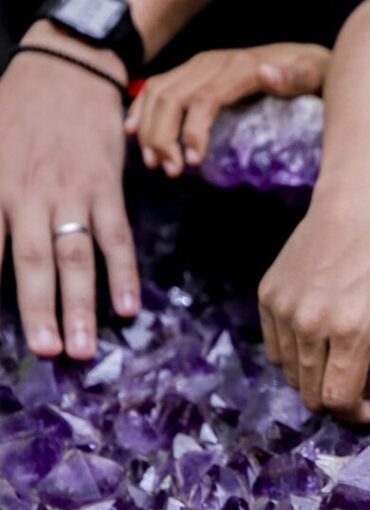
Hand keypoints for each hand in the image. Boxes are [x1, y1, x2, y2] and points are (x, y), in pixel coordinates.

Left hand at [0, 21, 139, 359]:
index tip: (1, 333)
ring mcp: (72, 192)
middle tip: (48, 351)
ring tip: (83, 347)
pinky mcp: (107, 188)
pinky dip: (125, 273)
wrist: (66, 70)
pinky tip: (129, 307)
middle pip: (35, 260)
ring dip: (81, 304)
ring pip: (77, 256)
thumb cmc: (17, 110)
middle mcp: (29, 193)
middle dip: (40, 309)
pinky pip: (118, 237)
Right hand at [125, 43, 330, 176]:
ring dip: (150, 129)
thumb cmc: (308, 75)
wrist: (304, 59)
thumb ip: (292, 78)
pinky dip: (142, 109)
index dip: (193, 132)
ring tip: (155, 163)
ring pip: (158, 92)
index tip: (193, 164)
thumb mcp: (308, 76)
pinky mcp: (192, 70)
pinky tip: (134, 132)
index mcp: (238, 68)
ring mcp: (199, 64)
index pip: (205, 100)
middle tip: (170, 171)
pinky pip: (157, 86)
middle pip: (172, 97)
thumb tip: (268, 73)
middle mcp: (212, 62)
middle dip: (164, 137)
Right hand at [257, 175, 369, 422]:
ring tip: (350, 351)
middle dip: (341, 398)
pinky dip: (299, 354)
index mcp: (350, 329)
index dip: (357, 412)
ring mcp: (283, 309)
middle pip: (311, 394)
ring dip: (319, 376)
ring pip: (291, 374)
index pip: (338, 399)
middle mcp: (309, 322)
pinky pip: (277, 348)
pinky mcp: (267, 295)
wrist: (357, 198)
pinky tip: (326, 333)